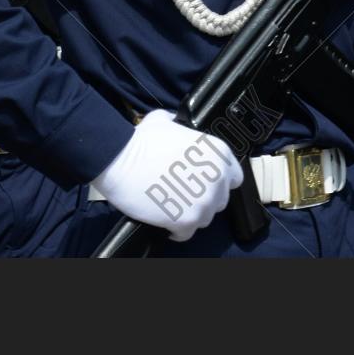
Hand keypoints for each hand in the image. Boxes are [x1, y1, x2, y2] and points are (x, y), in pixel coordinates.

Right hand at [89, 109, 241, 241]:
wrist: (119, 159)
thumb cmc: (141, 140)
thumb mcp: (165, 121)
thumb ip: (180, 127)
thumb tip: (176, 128)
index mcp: (217, 153)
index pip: (234, 177)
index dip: (219, 182)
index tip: (205, 183)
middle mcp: (217, 178)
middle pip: (219, 200)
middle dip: (203, 199)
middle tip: (183, 194)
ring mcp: (204, 201)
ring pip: (204, 218)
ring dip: (190, 214)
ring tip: (172, 206)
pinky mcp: (187, 220)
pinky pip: (186, 233)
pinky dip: (176, 230)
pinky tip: (165, 221)